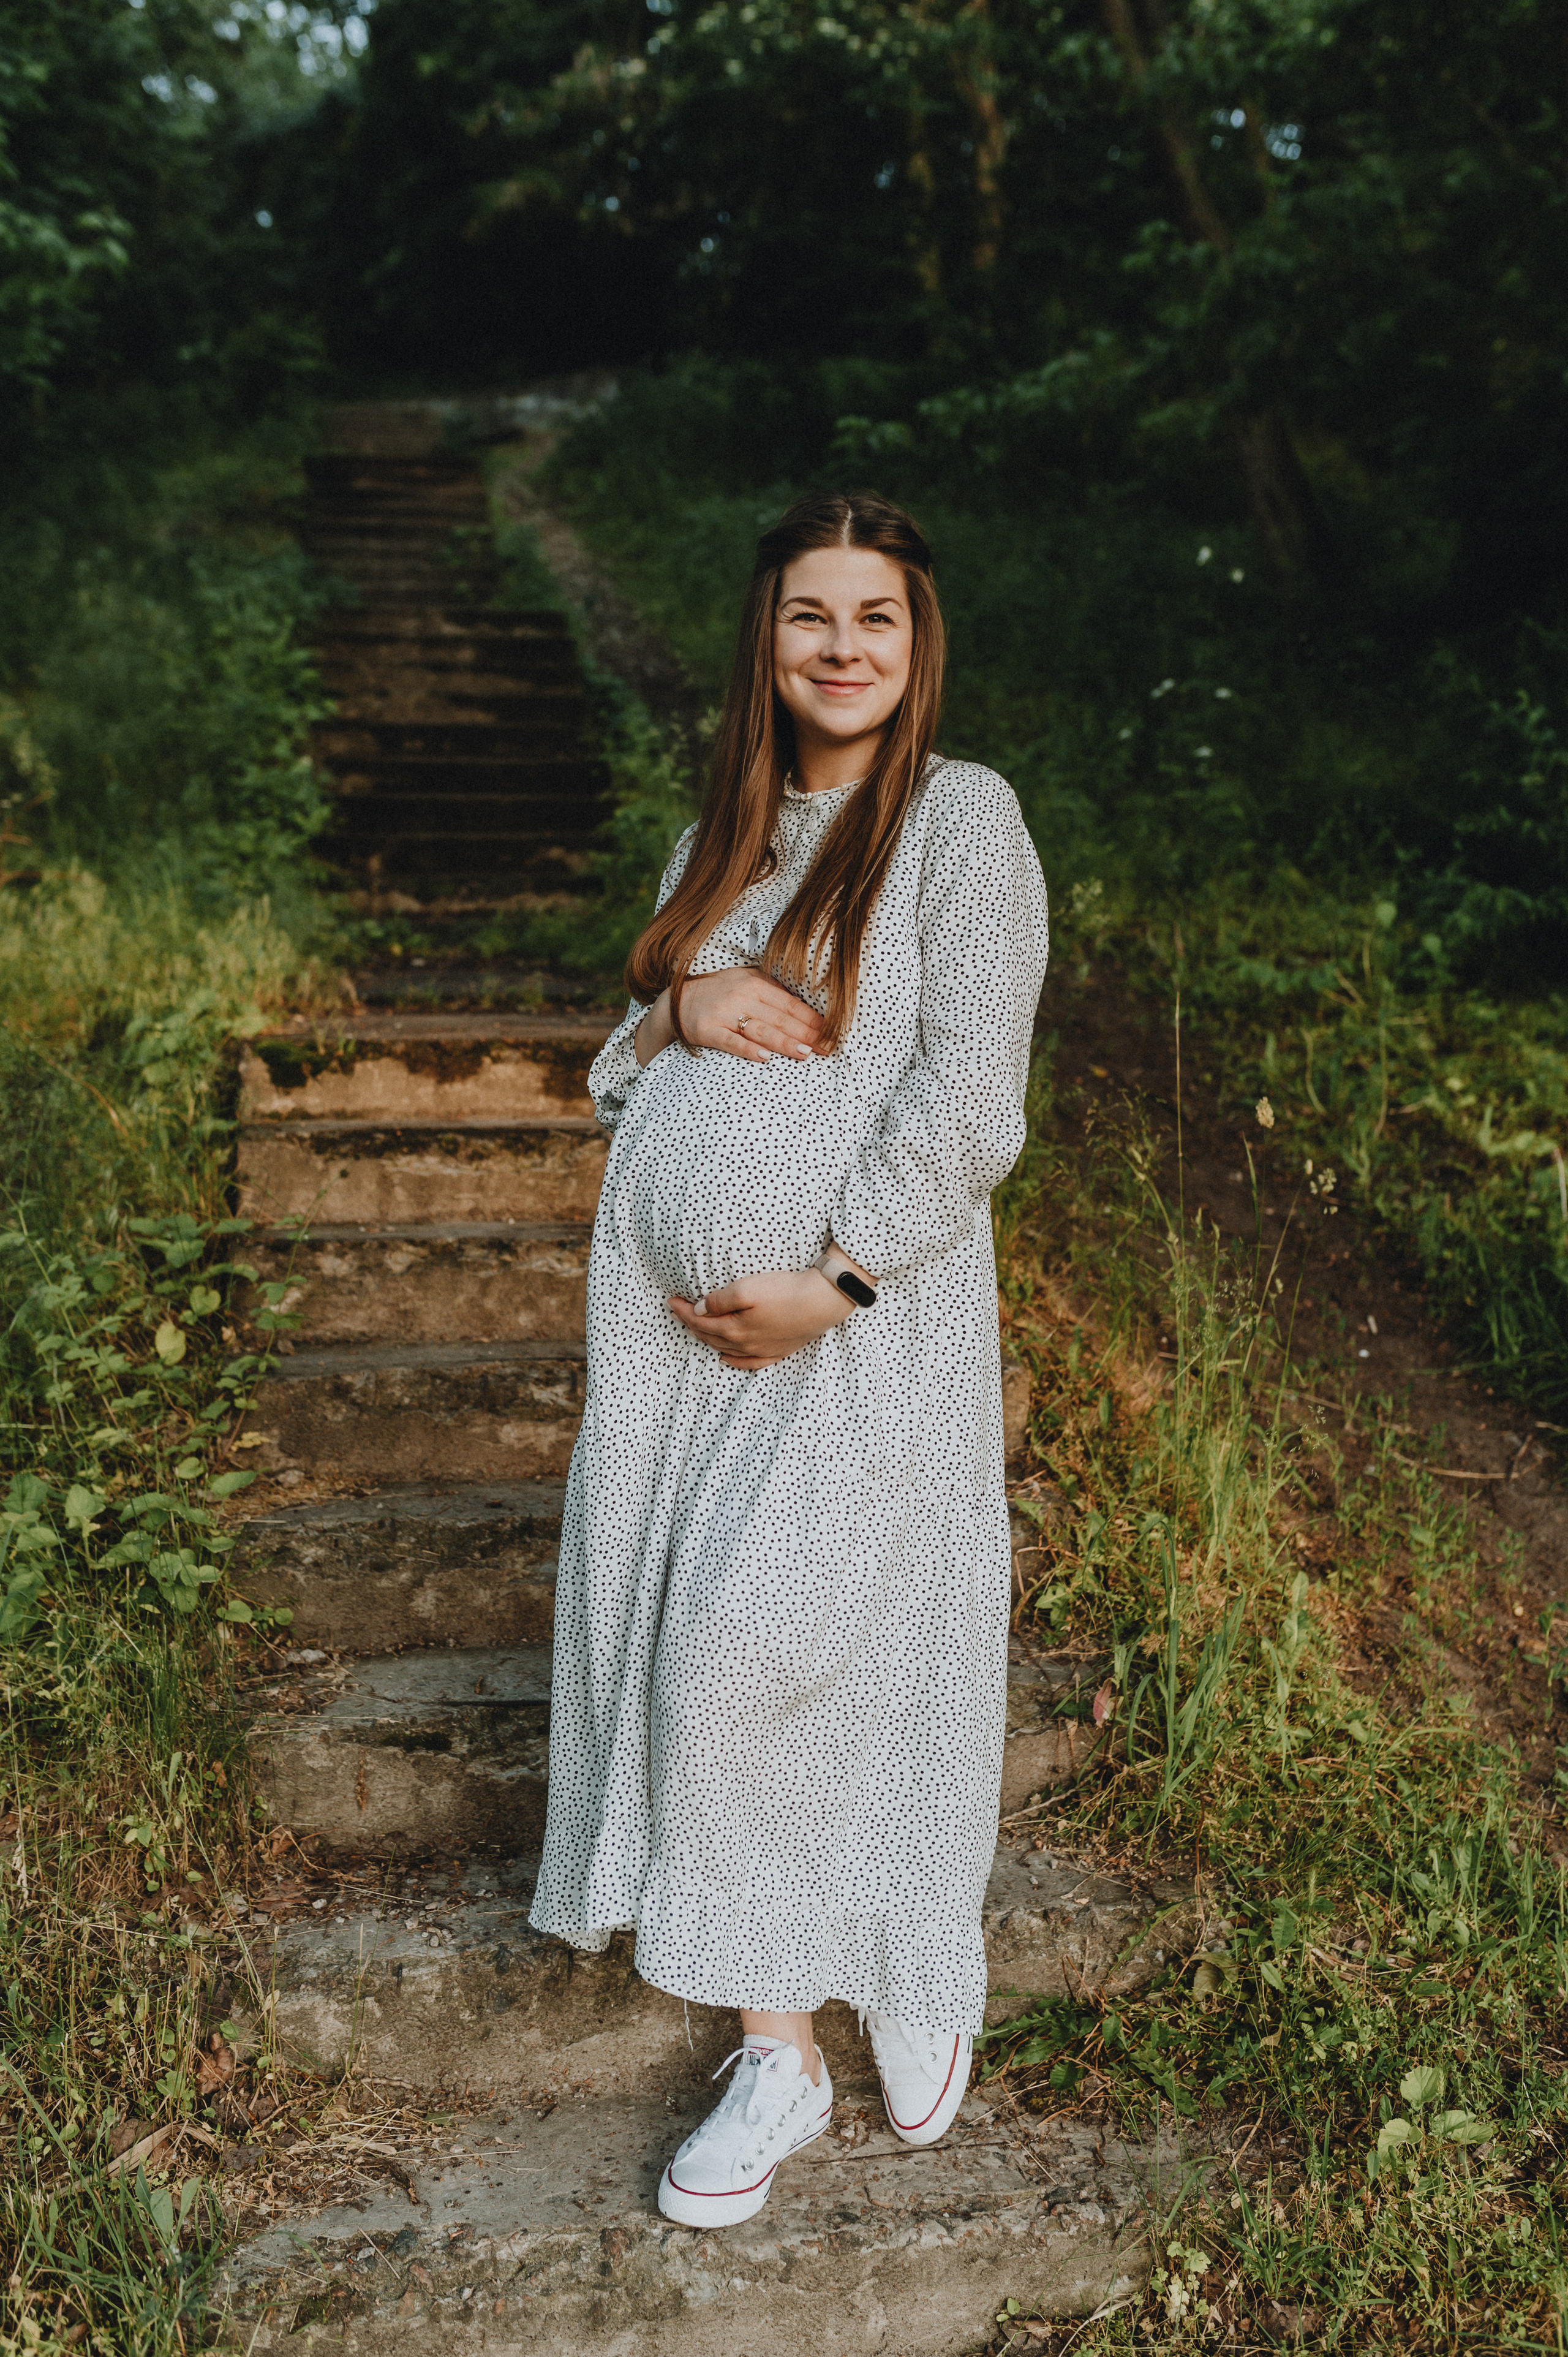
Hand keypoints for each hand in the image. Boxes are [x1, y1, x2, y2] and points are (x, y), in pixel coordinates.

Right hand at [635, 968, 827, 1067]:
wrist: (675, 1002)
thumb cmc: (718, 993)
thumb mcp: (744, 982)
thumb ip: (771, 991)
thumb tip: (806, 1007)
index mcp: (754, 982)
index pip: (790, 1003)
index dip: (813, 1019)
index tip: (832, 1033)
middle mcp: (740, 995)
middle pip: (780, 1018)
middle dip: (806, 1034)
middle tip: (827, 1048)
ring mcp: (723, 1013)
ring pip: (760, 1030)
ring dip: (785, 1042)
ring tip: (805, 1053)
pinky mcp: (706, 1030)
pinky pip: (731, 1042)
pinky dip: (748, 1049)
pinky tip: (766, 1058)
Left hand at [670, 1269, 851, 1367]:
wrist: (823, 1301)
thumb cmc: (784, 1291)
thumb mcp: (746, 1288)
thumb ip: (719, 1301)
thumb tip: (699, 1310)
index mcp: (734, 1328)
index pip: (699, 1321)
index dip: (682, 1311)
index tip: (670, 1300)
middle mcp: (745, 1344)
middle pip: (710, 1336)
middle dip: (691, 1323)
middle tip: (679, 1310)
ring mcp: (762, 1350)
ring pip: (725, 1348)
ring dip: (708, 1338)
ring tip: (696, 1327)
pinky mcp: (778, 1350)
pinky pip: (748, 1362)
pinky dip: (732, 1360)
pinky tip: (725, 1357)